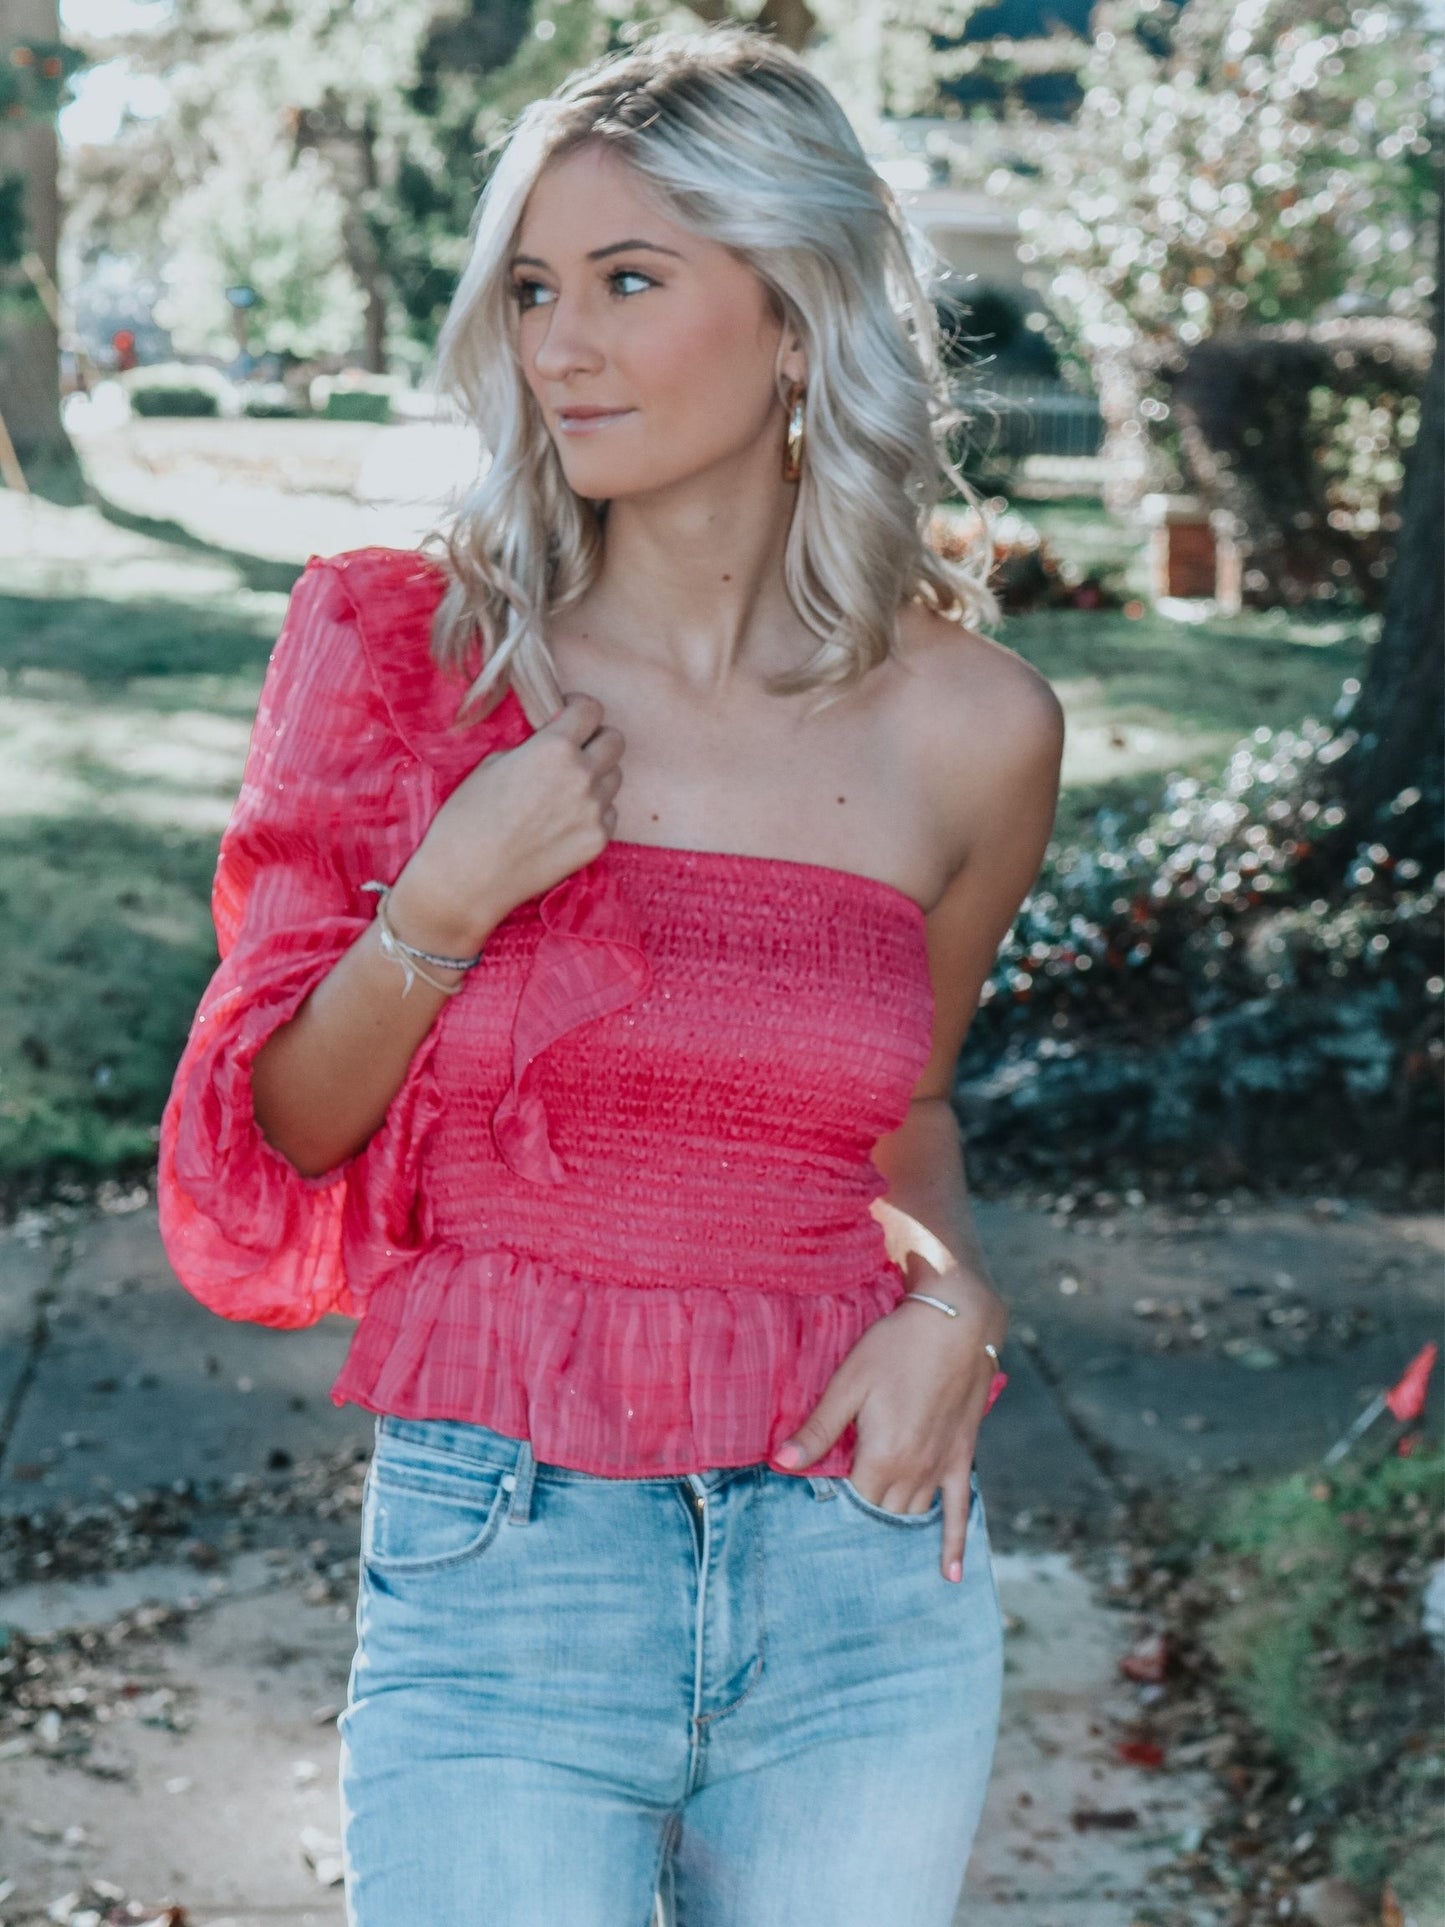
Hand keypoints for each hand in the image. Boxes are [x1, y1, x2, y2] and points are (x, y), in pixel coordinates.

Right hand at [391, 692, 623, 951]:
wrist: (467, 879)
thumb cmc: (467, 818)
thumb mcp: (492, 764)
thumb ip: (532, 748)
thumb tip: (550, 742)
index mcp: (554, 748)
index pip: (591, 709)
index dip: (579, 708)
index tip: (569, 715)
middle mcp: (583, 776)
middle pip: (615, 741)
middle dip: (596, 739)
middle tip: (574, 750)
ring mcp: (595, 812)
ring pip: (615, 778)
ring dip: (597, 776)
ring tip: (565, 790)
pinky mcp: (597, 842)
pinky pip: (609, 814)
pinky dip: (594, 812)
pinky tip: (565, 821)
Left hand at [773, 1275, 1006, 1584]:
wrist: (956, 1322)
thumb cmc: (896, 1346)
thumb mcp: (849, 1383)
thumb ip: (819, 1429)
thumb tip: (782, 1464)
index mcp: (881, 1456)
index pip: (850, 1504)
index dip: (830, 1513)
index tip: (810, 1523)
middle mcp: (913, 1471)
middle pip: (879, 1516)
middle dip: (858, 1527)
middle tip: (835, 1542)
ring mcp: (940, 1467)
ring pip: (912, 1516)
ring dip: (893, 1534)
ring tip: (872, 1559)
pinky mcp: (962, 1457)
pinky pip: (958, 1509)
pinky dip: (954, 1543)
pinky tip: (949, 1575)